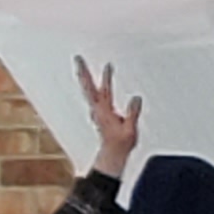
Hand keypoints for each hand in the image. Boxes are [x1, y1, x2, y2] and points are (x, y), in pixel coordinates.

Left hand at [76, 60, 143, 177]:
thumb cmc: (120, 144)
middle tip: (78, 59)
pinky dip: (90, 87)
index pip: (103, 91)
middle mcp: (97, 109)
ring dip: (85, 78)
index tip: (108, 65)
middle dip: (83, 72)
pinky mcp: (99, 113)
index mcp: (104, 111)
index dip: (105, 78)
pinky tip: (91, 84)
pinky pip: (93, 96)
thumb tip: (136, 98)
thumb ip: (132, 113)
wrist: (112, 154)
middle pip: (88, 86)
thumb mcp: (130, 130)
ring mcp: (97, 111)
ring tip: (82, 67)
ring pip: (89, 90)